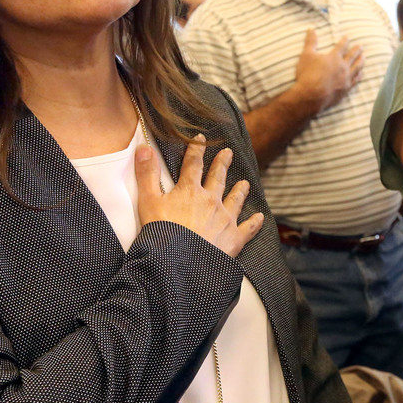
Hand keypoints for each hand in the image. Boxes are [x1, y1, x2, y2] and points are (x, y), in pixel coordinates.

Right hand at [135, 140, 263, 257]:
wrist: (180, 263)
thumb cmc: (162, 233)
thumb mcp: (148, 201)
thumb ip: (146, 174)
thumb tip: (144, 148)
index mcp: (190, 190)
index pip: (193, 164)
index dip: (196, 150)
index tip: (201, 139)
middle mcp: (211, 201)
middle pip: (217, 178)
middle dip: (222, 164)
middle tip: (228, 153)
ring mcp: (225, 219)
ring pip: (235, 200)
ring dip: (240, 190)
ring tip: (245, 183)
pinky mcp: (234, 239)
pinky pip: (247, 228)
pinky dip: (254, 223)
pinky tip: (259, 218)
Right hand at [294, 28, 363, 112]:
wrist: (311, 96)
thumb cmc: (307, 75)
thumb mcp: (306, 56)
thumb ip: (310, 42)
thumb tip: (310, 28)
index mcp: (334, 58)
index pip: (341, 46)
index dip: (345, 41)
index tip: (347, 37)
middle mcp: (342, 67)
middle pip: (352, 56)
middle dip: (357, 50)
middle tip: (361, 46)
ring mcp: (345, 79)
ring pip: (357, 68)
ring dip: (361, 61)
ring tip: (364, 57)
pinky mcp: (345, 89)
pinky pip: (355, 81)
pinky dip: (359, 76)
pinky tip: (361, 74)